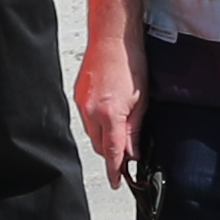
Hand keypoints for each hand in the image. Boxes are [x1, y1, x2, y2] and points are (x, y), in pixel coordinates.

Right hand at [74, 21, 144, 177]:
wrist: (112, 37)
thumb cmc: (130, 62)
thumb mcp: (141, 100)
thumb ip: (135, 129)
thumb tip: (133, 151)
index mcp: (109, 114)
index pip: (113, 152)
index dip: (116, 171)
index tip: (118, 182)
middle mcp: (91, 112)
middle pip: (101, 146)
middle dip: (113, 153)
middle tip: (128, 152)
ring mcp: (82, 104)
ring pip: (93, 134)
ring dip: (106, 138)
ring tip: (121, 127)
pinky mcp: (78, 96)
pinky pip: (87, 120)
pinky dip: (98, 123)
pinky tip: (110, 113)